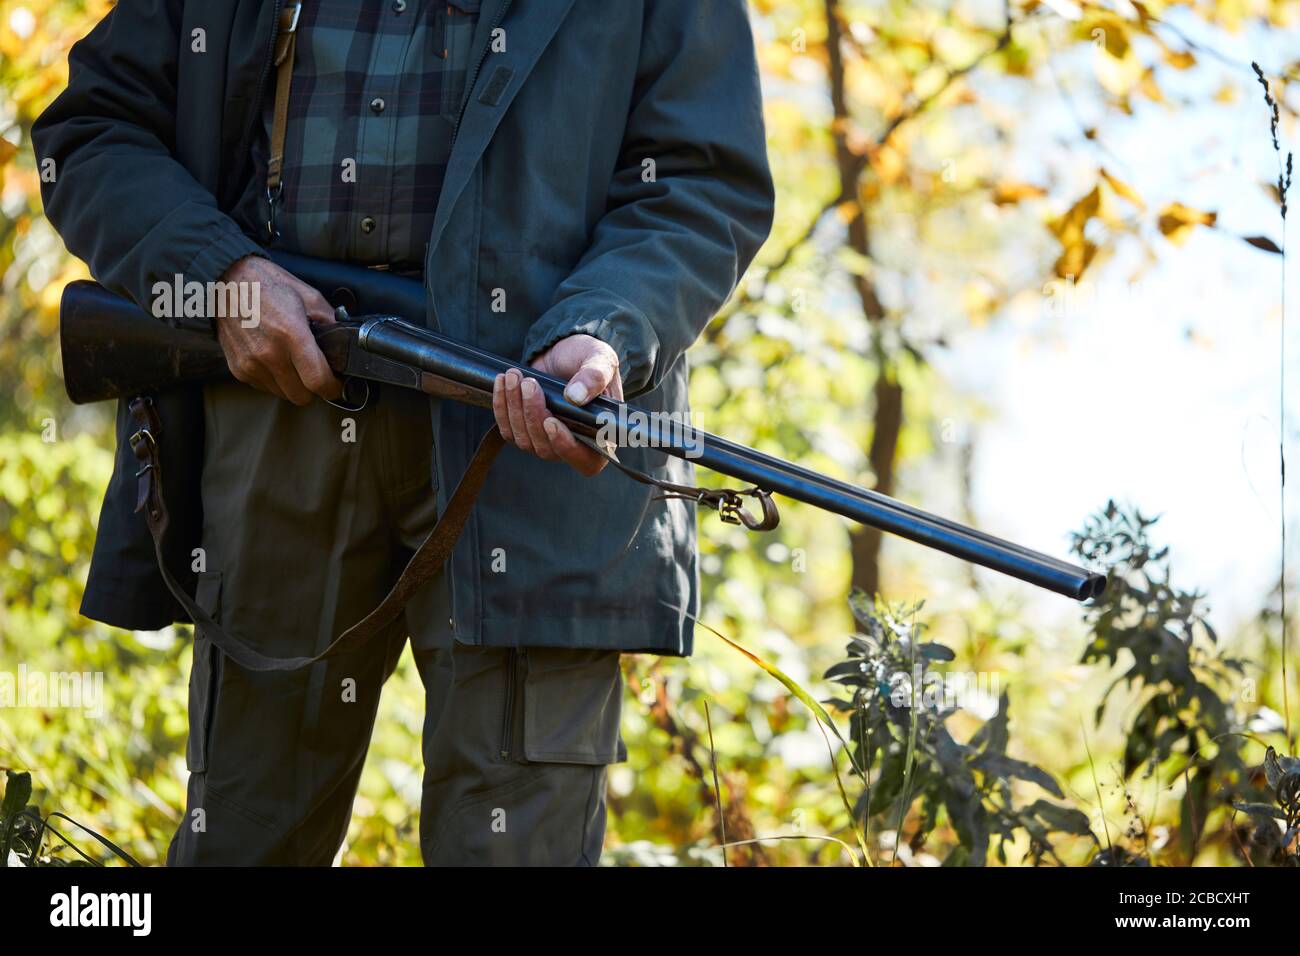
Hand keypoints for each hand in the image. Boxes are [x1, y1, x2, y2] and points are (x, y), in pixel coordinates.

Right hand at [214, 255, 342, 404]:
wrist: (224, 281)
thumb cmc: (266, 284)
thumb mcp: (307, 295)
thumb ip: (330, 320)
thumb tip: (345, 340)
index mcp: (292, 334)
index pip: (318, 381)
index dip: (332, 388)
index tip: (337, 384)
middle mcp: (270, 354)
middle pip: (301, 396)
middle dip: (314, 389)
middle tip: (316, 374)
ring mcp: (251, 364)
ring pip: (283, 394)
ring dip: (293, 385)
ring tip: (293, 363)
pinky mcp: (238, 369)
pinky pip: (264, 387)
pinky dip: (273, 380)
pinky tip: (274, 359)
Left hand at [491, 333, 622, 476]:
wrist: (563, 351)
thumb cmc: (589, 359)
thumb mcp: (600, 360)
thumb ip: (595, 376)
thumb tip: (575, 397)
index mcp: (600, 436)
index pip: (585, 461)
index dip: (566, 447)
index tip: (551, 421)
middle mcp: (574, 445)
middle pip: (547, 449)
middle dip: (534, 416)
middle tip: (529, 384)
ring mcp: (547, 442)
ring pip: (525, 441)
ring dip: (515, 408)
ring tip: (515, 377)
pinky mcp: (525, 432)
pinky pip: (508, 431)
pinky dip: (502, 407)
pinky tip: (502, 384)